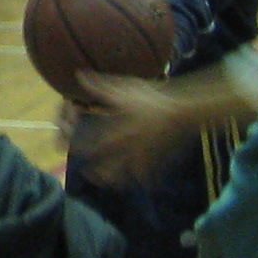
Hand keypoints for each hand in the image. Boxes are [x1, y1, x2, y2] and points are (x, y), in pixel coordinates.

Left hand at [65, 74, 189, 186]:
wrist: (184, 111)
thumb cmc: (152, 99)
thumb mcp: (124, 90)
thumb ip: (100, 87)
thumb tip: (80, 76)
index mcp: (118, 134)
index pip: (92, 148)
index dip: (80, 150)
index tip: (74, 149)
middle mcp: (128, 151)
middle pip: (108, 172)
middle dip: (96, 175)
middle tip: (89, 173)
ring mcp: (144, 160)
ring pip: (127, 179)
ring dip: (117, 181)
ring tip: (111, 181)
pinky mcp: (159, 163)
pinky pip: (149, 179)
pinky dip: (143, 181)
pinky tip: (139, 180)